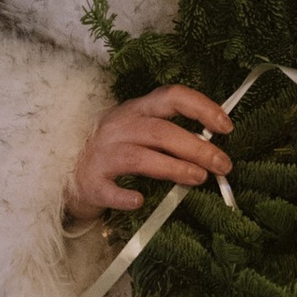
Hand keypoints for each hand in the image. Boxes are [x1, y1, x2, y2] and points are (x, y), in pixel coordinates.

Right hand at [69, 86, 234, 221]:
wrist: (71, 171)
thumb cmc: (117, 150)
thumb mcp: (140, 130)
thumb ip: (170, 133)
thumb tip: (214, 147)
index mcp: (137, 109)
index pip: (172, 96)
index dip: (202, 108)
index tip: (226, 127)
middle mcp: (119, 126)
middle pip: (162, 131)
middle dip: (197, 148)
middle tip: (223, 165)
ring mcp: (103, 153)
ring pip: (141, 157)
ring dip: (174, 168)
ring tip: (199, 178)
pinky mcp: (92, 181)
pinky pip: (109, 189)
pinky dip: (125, 196)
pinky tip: (140, 200)